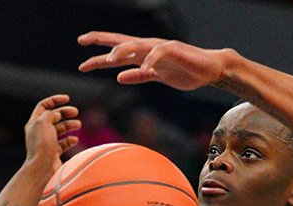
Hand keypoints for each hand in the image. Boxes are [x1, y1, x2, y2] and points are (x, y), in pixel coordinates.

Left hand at [24, 94, 80, 175]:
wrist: (42, 169)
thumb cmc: (42, 145)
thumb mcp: (44, 122)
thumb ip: (50, 113)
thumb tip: (56, 114)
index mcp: (34, 123)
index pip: (44, 106)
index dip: (55, 100)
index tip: (67, 98)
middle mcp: (39, 132)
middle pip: (54, 117)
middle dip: (65, 112)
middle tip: (75, 111)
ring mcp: (47, 143)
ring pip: (60, 130)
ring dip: (70, 125)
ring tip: (78, 125)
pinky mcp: (54, 153)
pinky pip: (64, 143)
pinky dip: (70, 140)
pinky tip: (75, 140)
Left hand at [78, 32, 226, 90]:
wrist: (210, 69)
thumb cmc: (185, 72)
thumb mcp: (157, 76)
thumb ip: (139, 76)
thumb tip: (119, 77)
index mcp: (143, 55)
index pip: (117, 52)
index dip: (99, 55)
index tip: (82, 63)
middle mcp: (148, 48)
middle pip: (120, 42)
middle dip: (101, 40)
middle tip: (82, 41)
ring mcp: (161, 47)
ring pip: (136, 45)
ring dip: (122, 51)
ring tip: (109, 58)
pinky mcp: (174, 50)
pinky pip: (158, 53)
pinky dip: (150, 60)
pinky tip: (143, 67)